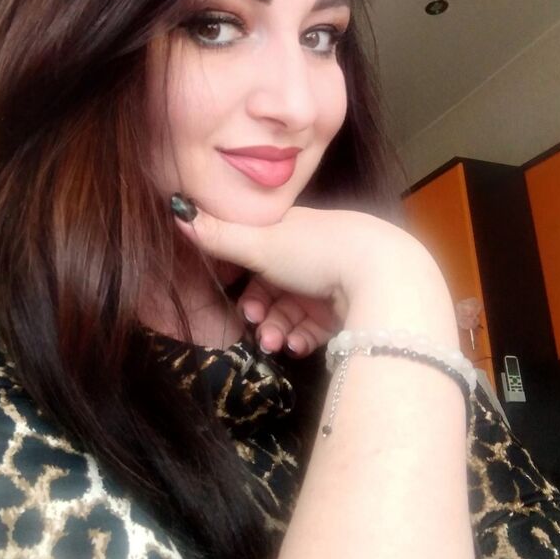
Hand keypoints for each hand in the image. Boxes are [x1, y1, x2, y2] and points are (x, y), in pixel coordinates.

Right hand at [171, 196, 430, 336]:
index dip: (241, 274)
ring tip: (277, 344)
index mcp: (294, 230)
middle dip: (261, 310)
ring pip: (294, 311)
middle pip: (275, 286)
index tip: (232, 289)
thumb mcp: (260, 243)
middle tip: (257, 325)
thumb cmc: (316, 251)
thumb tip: (176, 211)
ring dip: (278, 330)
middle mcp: (314, 254)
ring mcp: (334, 283)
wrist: (383, 277)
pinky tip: (299, 347)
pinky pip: (317, 328)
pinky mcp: (350, 311)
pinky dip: (303, 338)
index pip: (258, 250)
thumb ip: (217, 235)